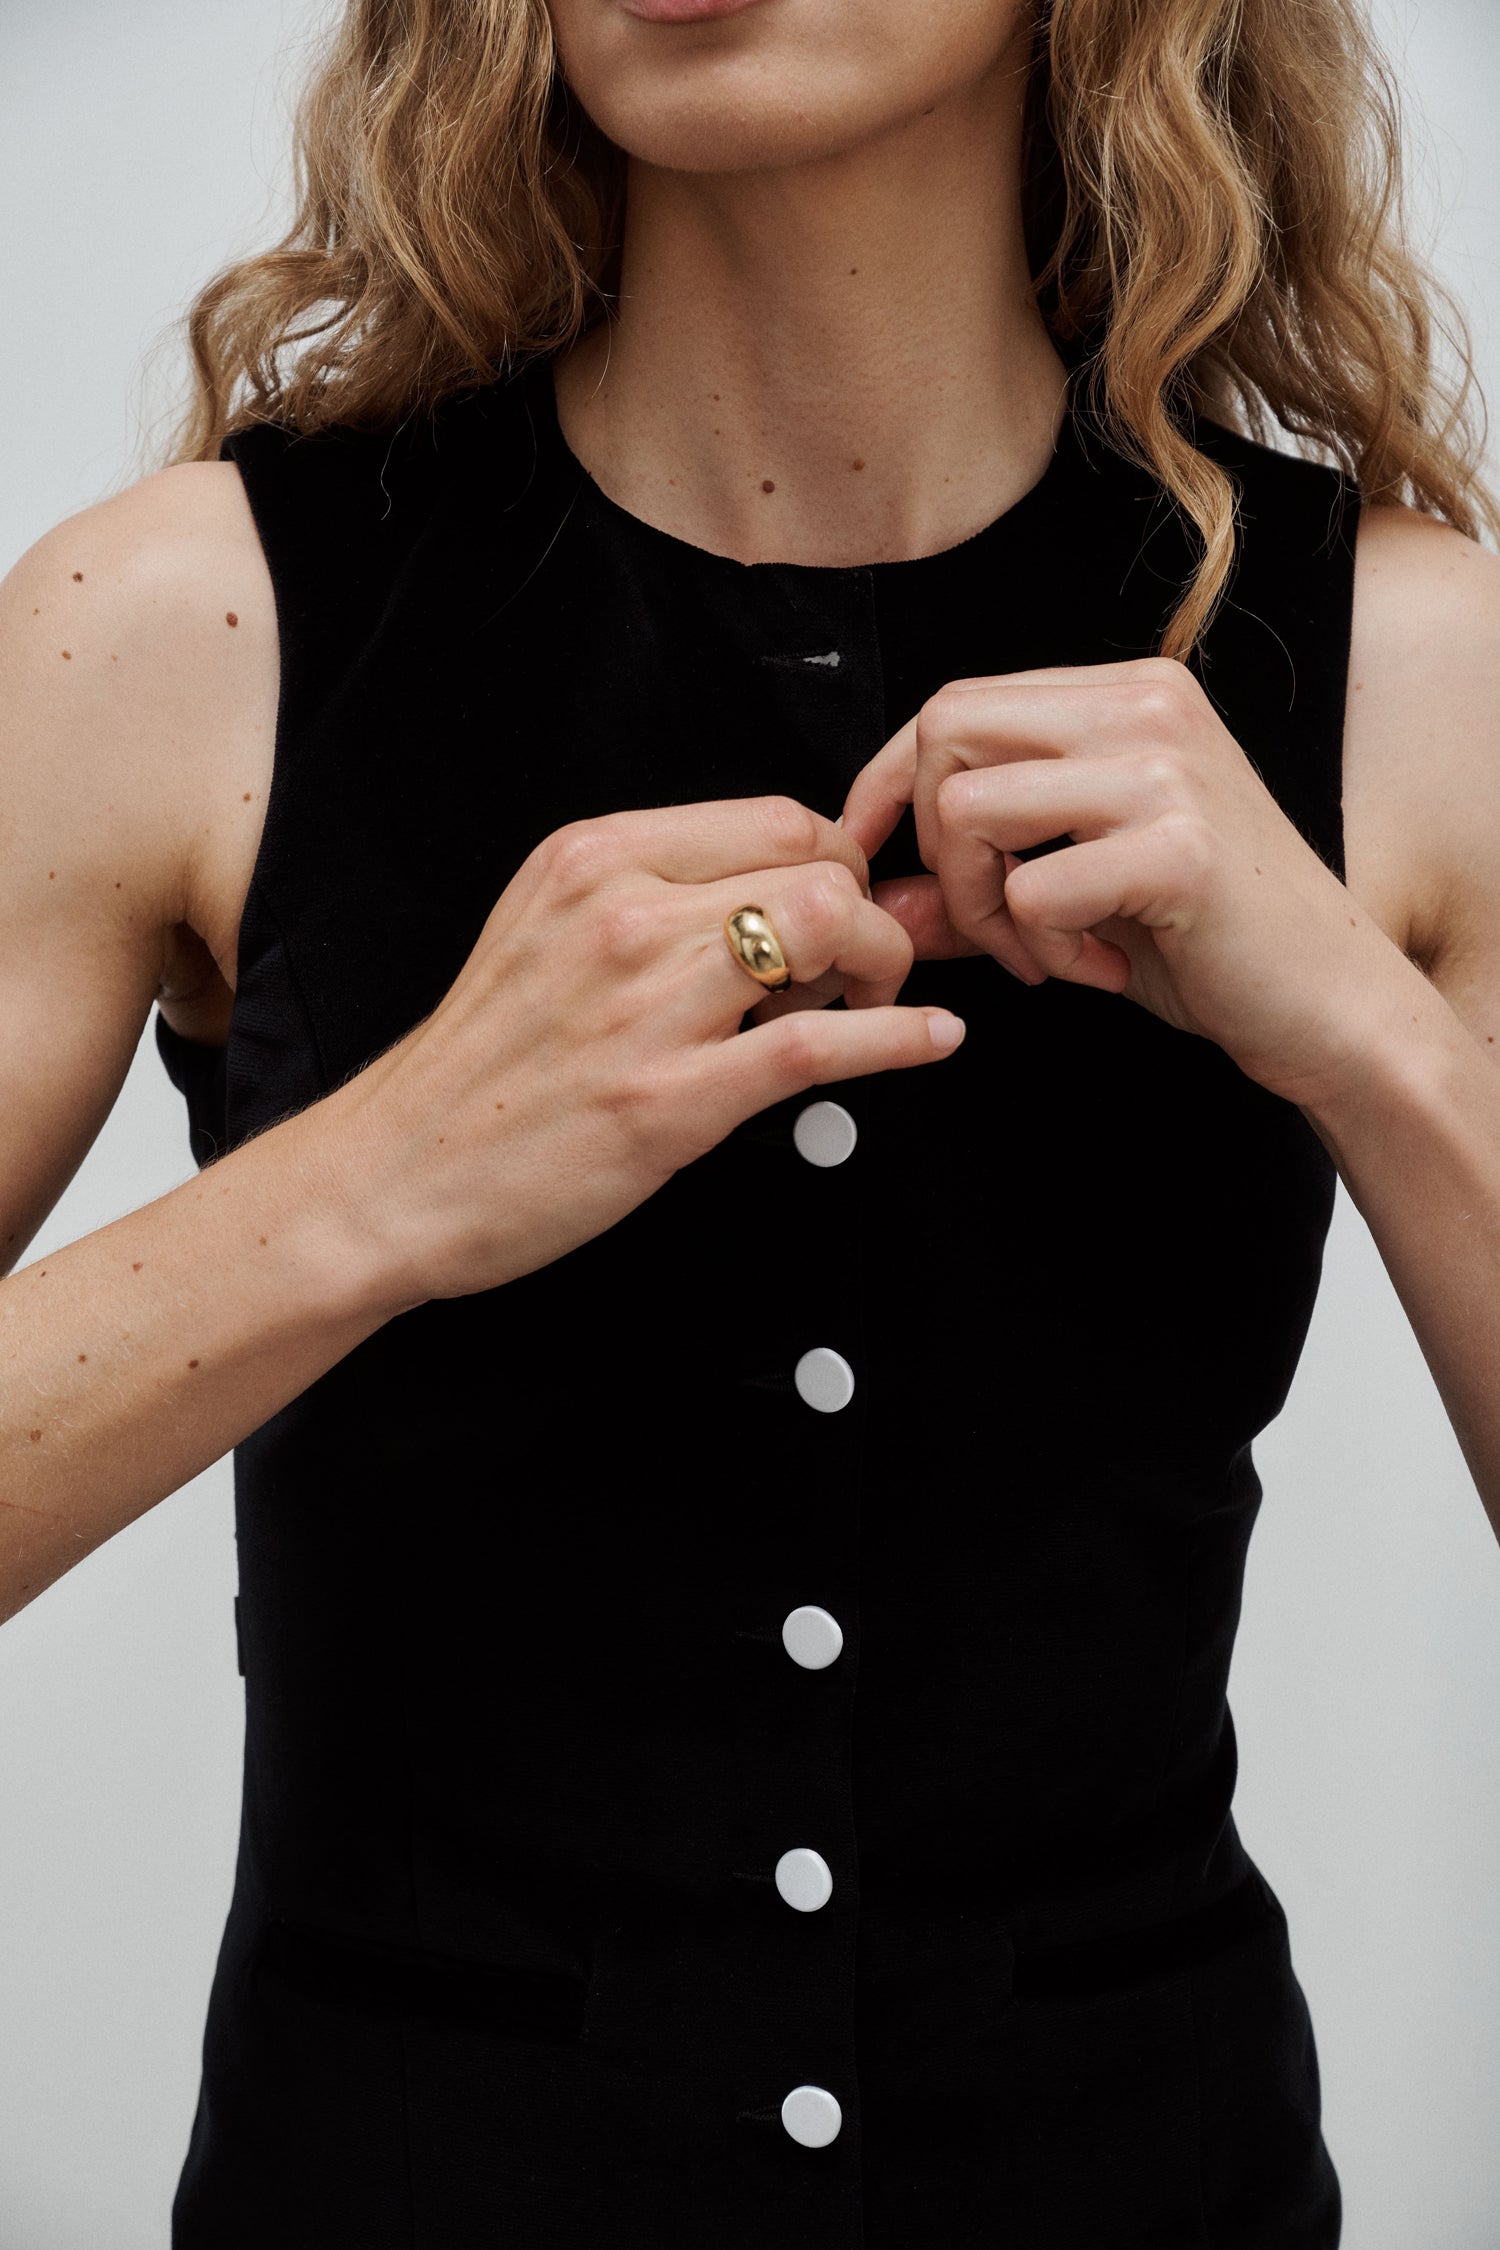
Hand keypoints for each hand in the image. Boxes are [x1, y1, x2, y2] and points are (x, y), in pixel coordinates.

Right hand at [336, 794, 963, 1303]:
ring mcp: (645, 1006)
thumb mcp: (548, 937)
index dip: (837, 862)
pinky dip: (901, 1037)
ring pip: (829, 927)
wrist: (392, 1176)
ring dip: (883, 968)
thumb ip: (654, 904)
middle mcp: (620, 913)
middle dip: (869, 910)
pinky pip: (821, 1045)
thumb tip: (780, 895)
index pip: (774, 815)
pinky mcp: (668, 1100)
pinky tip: (930, 1039)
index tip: (845, 908)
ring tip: (865, 1007)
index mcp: (591, 860)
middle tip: (859, 968)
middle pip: (816, 860)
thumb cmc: (480, 1072)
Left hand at [838, 655, 1409, 1107]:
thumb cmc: (1212, 944)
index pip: (955, 703)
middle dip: (936, 848)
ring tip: (1050, 952)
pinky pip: (1031, 892)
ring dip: (985, 908)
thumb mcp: (1078, 896)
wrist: (1333, 1007)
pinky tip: (1101, 967)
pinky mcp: (1176, 847)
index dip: (888, 782)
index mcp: (1126, 696)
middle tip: (993, 923)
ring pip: (970, 809)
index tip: (865, 853)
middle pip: (944, 732)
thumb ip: (975, 886)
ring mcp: (1164, 769)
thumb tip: (874, 897)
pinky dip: (1043, 951)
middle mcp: (1145, 706)